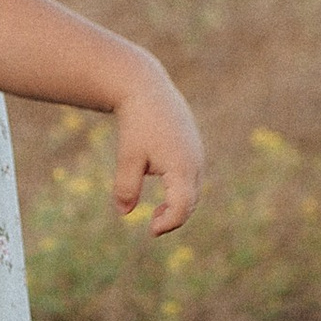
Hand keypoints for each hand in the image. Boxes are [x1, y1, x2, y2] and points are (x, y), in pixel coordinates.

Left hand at [114, 69, 203, 235]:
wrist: (147, 89)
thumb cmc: (136, 124)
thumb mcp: (128, 157)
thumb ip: (126, 187)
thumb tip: (123, 213)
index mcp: (181, 167)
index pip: (182, 208)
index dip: (169, 223)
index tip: (151, 231)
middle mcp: (195, 163)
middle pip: (192, 202)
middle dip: (174, 217)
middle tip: (153, 227)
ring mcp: (197, 154)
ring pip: (194, 190)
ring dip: (178, 205)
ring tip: (157, 214)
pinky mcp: (193, 148)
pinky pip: (192, 178)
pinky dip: (181, 191)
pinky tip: (164, 194)